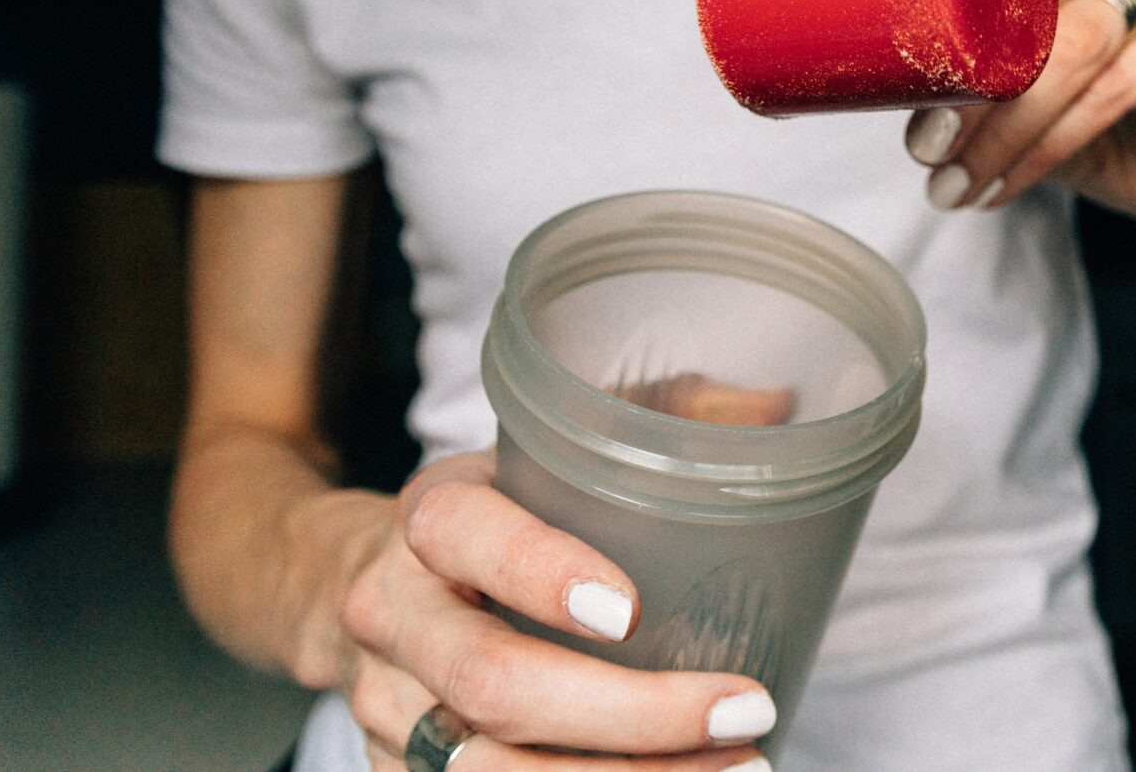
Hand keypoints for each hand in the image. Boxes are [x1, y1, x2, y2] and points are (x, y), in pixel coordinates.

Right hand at [337, 450, 775, 769]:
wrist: (361, 585)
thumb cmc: (496, 511)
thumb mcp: (547, 449)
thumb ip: (655, 417)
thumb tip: (774, 401)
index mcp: (432, 516)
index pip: (466, 536)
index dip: (542, 573)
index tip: (634, 609)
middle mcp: (395, 615)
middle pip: (491, 682)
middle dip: (629, 715)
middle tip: (745, 709)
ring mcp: (389, 706)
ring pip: (488, 770)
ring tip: (741, 766)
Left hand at [904, 0, 1135, 220]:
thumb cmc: (1070, 112)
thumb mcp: (1003, 88)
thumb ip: (958, 73)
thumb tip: (886, 87)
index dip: (944, 49)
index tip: (914, 124)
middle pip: (1032, 10)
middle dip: (973, 96)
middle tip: (932, 157)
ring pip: (1073, 50)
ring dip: (1007, 130)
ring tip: (963, 181)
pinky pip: (1111, 91)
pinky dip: (1052, 146)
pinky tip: (1012, 181)